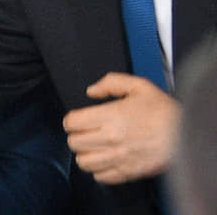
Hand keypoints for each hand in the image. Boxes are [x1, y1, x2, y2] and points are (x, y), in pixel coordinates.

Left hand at [64, 72, 179, 183]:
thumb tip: (92, 90)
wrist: (188, 133)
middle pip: (74, 143)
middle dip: (76, 136)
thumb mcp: (139, 86)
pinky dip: (98, 170)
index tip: (76, 120)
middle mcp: (111, 139)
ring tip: (92, 147)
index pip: (72, 122)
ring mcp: (118, 157)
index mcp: (110, 116)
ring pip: (83, 162)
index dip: (71, 120)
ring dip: (84, 154)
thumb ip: (111, 83)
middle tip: (84, 132)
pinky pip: (101, 177)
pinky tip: (105, 160)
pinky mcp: (128, 172)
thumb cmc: (164, 112)